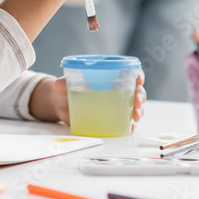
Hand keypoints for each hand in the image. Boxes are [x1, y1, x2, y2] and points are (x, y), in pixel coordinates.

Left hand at [29, 72, 146, 131]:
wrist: (60, 107)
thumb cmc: (64, 91)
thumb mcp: (63, 87)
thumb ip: (62, 85)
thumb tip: (59, 84)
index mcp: (107, 77)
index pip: (128, 71)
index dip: (137, 74)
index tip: (138, 80)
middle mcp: (115, 90)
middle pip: (135, 90)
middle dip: (140, 96)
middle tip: (136, 103)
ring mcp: (115, 104)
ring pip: (134, 106)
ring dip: (139, 111)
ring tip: (136, 117)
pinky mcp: (112, 118)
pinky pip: (126, 121)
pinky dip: (131, 124)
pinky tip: (131, 127)